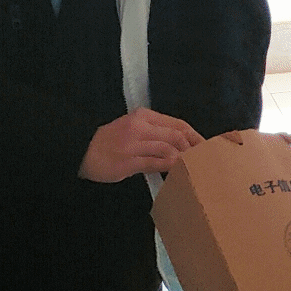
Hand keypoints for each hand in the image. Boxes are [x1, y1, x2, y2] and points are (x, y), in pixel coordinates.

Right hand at [80, 109, 204, 182]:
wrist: (82, 151)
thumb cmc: (110, 142)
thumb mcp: (133, 129)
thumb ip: (155, 133)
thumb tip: (182, 144)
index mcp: (143, 116)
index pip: (178, 124)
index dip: (196, 136)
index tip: (208, 147)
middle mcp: (140, 126)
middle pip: (177, 135)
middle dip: (195, 149)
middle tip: (205, 162)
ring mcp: (133, 143)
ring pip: (169, 149)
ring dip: (184, 160)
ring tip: (192, 170)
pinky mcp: (128, 161)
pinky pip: (156, 163)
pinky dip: (170, 169)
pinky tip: (177, 175)